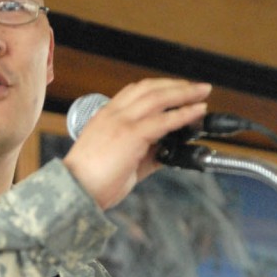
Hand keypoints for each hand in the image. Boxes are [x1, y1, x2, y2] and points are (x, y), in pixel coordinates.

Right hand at [62, 78, 211, 209]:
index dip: (159, 88)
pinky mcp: (131, 135)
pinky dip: (183, 114)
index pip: (135, 92)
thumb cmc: (91, 182)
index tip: (175, 90)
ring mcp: (121, 122)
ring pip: (158, 97)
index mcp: (105, 117)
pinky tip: (196, 112)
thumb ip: (143, 154)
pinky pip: (163, 120)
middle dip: (176, 85)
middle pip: (149, 88)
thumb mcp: (119, 161)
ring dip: (184, 93)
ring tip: (202, 93)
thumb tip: (165, 152)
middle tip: (197, 88)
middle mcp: (113, 114)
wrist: (75, 190)